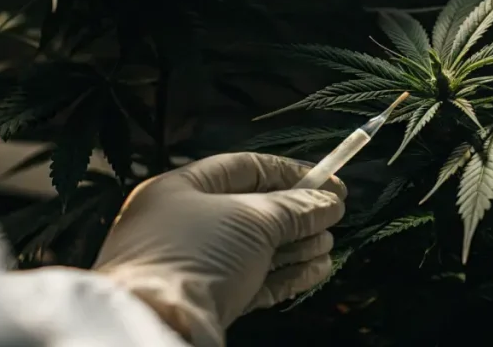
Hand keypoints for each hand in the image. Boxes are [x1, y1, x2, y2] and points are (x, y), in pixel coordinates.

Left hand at [92, 153, 346, 346]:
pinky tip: (318, 269)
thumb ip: (295, 207)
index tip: (330, 182)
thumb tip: (329, 203)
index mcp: (179, 189)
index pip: (244, 169)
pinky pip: (253, 280)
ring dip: (296, 245)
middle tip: (334, 215)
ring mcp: (194, 264)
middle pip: (252, 210)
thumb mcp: (252, 220)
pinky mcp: (207, 299)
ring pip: (255, 249)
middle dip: (296, 214)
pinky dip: (286, 275)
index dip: (290, 172)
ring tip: (329, 244)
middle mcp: (182, 224)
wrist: (158, 323)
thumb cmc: (197, 254)